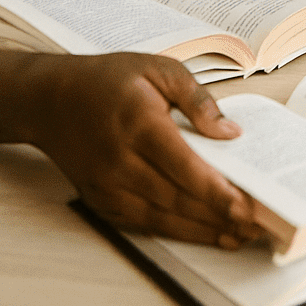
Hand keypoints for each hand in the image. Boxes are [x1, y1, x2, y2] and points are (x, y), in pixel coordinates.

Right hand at [17, 51, 264, 244]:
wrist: (51, 101)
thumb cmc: (109, 80)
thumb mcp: (158, 68)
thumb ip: (197, 99)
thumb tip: (229, 132)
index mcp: (141, 124)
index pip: (185, 168)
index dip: (217, 192)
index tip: (246, 207)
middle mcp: (122, 161)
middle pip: (177, 199)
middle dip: (218, 217)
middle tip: (254, 227)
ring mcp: (108, 186)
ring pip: (161, 218)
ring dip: (200, 232)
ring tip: (236, 237)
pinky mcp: (100, 200)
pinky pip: (141, 223)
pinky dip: (173, 232)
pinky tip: (200, 232)